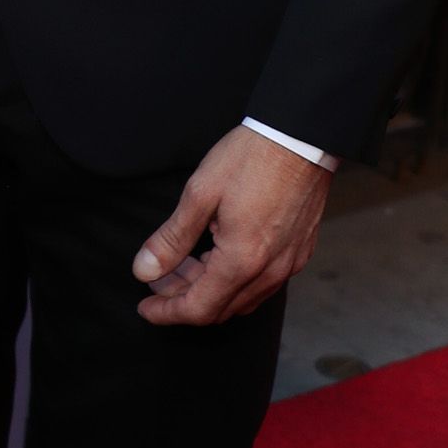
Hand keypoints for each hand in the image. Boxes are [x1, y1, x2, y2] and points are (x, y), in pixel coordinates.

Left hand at [131, 125, 330, 326]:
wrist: (303, 134)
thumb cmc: (253, 158)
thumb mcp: (200, 194)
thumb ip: (172, 239)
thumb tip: (144, 270)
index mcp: (242, 261)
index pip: (199, 309)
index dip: (167, 313)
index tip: (145, 307)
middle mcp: (270, 271)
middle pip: (221, 309)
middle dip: (184, 300)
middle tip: (159, 280)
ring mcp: (289, 263)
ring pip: (243, 298)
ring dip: (210, 290)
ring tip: (184, 264)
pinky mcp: (299, 251)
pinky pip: (263, 283)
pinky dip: (234, 280)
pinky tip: (218, 255)